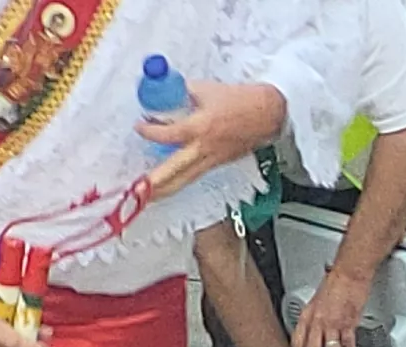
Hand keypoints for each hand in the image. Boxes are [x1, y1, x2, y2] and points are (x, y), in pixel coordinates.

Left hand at [137, 77, 289, 199]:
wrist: (268, 113)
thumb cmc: (242, 101)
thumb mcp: (206, 90)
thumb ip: (182, 94)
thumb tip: (165, 96)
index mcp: (200, 128)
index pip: (166, 135)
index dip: (149, 131)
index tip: (140, 126)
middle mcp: (204, 149)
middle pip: (174, 172)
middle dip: (155, 183)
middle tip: (137, 192)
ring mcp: (212, 160)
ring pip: (185, 180)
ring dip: (165, 190)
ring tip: (149, 198)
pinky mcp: (218, 164)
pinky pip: (194, 176)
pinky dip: (179, 181)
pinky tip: (169, 184)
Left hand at [290, 266, 372, 346]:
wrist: (349, 274)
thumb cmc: (335, 284)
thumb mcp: (317, 302)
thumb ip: (315, 319)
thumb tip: (317, 333)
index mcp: (307, 315)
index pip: (297, 342)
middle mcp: (317, 321)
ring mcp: (333, 323)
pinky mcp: (348, 324)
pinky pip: (347, 346)